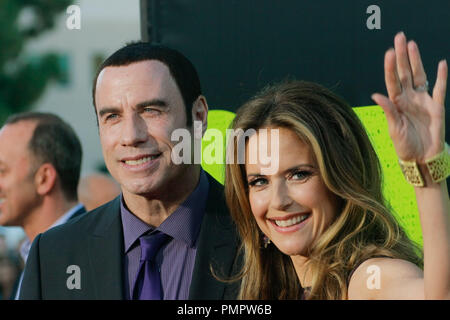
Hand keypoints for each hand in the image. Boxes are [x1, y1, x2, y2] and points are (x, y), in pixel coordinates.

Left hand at [372, 32, 446, 162]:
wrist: (422, 157)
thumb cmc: (404, 145)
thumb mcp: (394, 129)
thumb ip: (388, 111)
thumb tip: (376, 94)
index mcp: (396, 103)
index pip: (392, 81)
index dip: (391, 67)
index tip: (389, 52)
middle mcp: (408, 98)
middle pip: (404, 73)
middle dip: (402, 56)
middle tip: (399, 37)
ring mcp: (423, 101)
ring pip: (420, 76)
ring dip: (416, 60)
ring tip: (412, 44)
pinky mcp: (436, 107)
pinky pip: (439, 89)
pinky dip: (441, 77)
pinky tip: (441, 64)